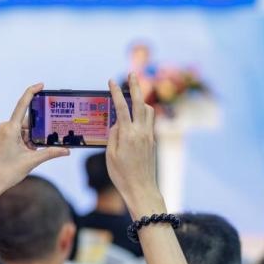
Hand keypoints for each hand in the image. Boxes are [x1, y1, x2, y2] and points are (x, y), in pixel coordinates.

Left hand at [0, 83, 69, 195]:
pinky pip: (20, 136)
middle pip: (29, 122)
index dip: (32, 92)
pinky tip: (31, 153)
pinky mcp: (3, 139)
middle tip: (51, 139)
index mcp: (10, 128)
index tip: (41, 85)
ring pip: (25, 131)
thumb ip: (50, 153)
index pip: (23, 104)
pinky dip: (28, 143)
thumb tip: (67, 150)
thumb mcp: (32, 161)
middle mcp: (6, 127)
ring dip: (33, 140)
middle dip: (40, 131)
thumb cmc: (6, 172)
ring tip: (36, 153)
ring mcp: (4, 133)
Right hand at [106, 74, 162, 216]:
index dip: (116, 93)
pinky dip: (143, 114)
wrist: (141, 188)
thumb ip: (113, 135)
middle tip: (132, 74)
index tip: (111, 81)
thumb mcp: (110, 155)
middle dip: (135, 86)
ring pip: (148, 111)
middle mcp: (141, 132)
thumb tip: (118, 122)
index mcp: (128, 134)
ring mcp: (149, 136)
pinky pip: (149, 122)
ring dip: (141, 100)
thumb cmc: (122, 175)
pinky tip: (136, 115)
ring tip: (133, 95)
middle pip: (139, 103)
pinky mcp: (152, 142)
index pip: (122, 107)